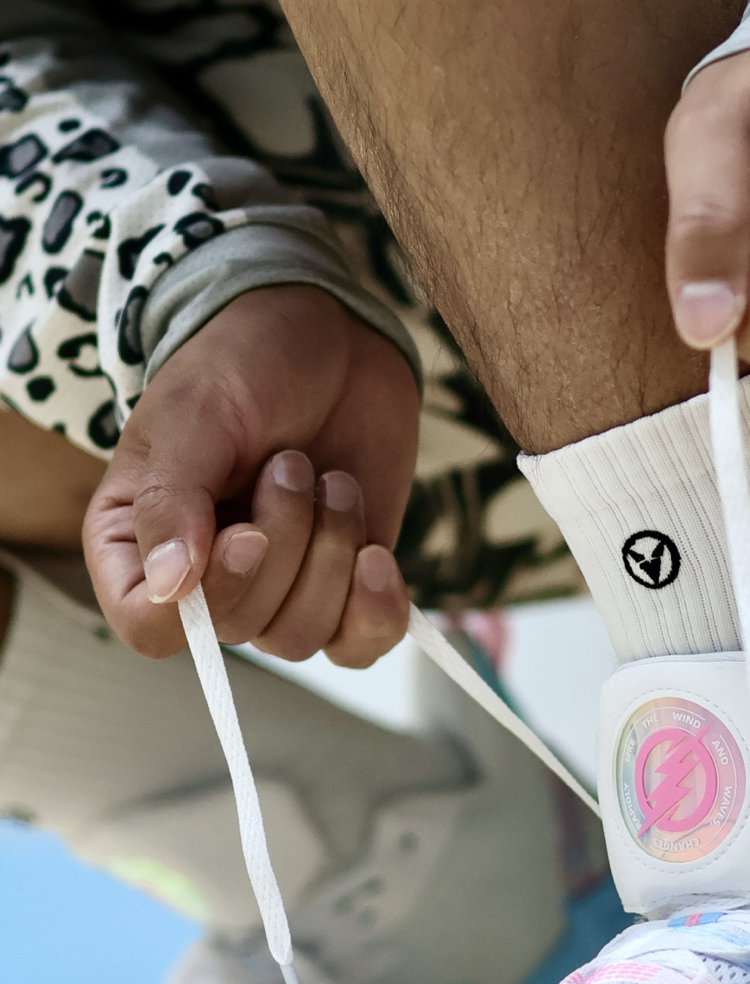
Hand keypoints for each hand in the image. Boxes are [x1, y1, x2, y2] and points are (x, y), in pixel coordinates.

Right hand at [84, 284, 418, 664]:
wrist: (329, 337)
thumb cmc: (241, 365)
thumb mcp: (193, 418)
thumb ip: (171, 501)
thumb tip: (170, 587)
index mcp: (137, 542)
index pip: (149, 628)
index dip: (208, 597)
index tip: (247, 533)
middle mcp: (203, 579)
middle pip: (239, 628)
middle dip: (284, 542)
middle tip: (292, 463)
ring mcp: (276, 586)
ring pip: (302, 637)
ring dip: (330, 554)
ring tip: (331, 480)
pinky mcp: (340, 585)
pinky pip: (358, 645)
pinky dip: (376, 610)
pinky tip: (378, 554)